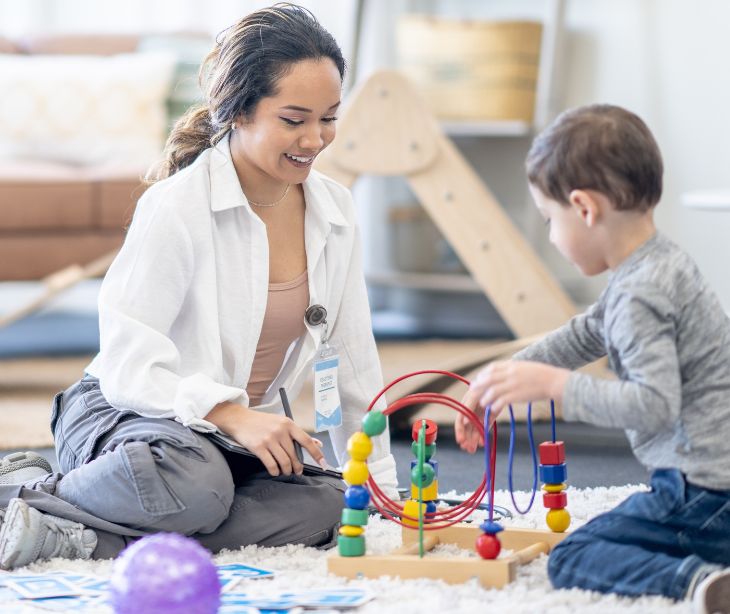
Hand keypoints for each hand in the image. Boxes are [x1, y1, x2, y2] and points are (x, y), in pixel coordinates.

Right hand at [206, 402, 324, 476]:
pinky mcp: (258, 447)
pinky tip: (275, 471)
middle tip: (298, 471)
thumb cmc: (262, 422)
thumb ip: (298, 434)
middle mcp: (281, 431)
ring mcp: (269, 439)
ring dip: (286, 470)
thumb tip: (317, 443)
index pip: (307, 441)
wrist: (240, 419)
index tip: (323, 464)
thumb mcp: (281, 422)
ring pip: (284, 461)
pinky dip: (275, 471)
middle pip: (294, 455)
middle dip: (297, 466)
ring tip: (286, 472)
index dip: (317, 454)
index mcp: (289, 424)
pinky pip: (271, 464)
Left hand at [455, 360, 569, 452]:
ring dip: (485, 397)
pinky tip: (493, 409)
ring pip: (492, 390)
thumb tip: (504, 373)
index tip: (479, 379)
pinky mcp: (516, 395)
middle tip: (474, 391)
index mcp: (512, 365)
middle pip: (488, 379)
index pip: (492, 368)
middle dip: (479, 386)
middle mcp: (510, 373)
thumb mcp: (525, 367)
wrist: (554, 381)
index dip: (483, 374)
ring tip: (483, 403)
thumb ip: (513, 369)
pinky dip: (494, 405)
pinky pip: (500, 401)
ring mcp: (512, 384)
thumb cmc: (543, 375)